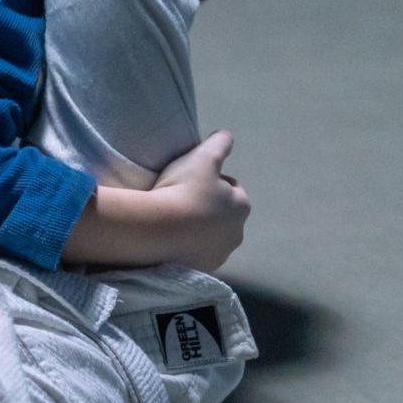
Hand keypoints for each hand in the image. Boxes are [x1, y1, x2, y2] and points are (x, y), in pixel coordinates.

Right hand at [149, 130, 250, 271]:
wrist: (160, 229)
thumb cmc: (185, 189)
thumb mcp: (203, 157)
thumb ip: (219, 144)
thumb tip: (227, 134)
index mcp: (241, 205)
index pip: (231, 189)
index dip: (211, 182)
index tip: (192, 180)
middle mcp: (237, 232)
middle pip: (222, 215)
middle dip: (207, 209)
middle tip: (180, 199)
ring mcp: (219, 253)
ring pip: (209, 236)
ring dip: (197, 229)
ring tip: (172, 219)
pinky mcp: (201, 268)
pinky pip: (195, 252)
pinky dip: (187, 245)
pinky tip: (169, 236)